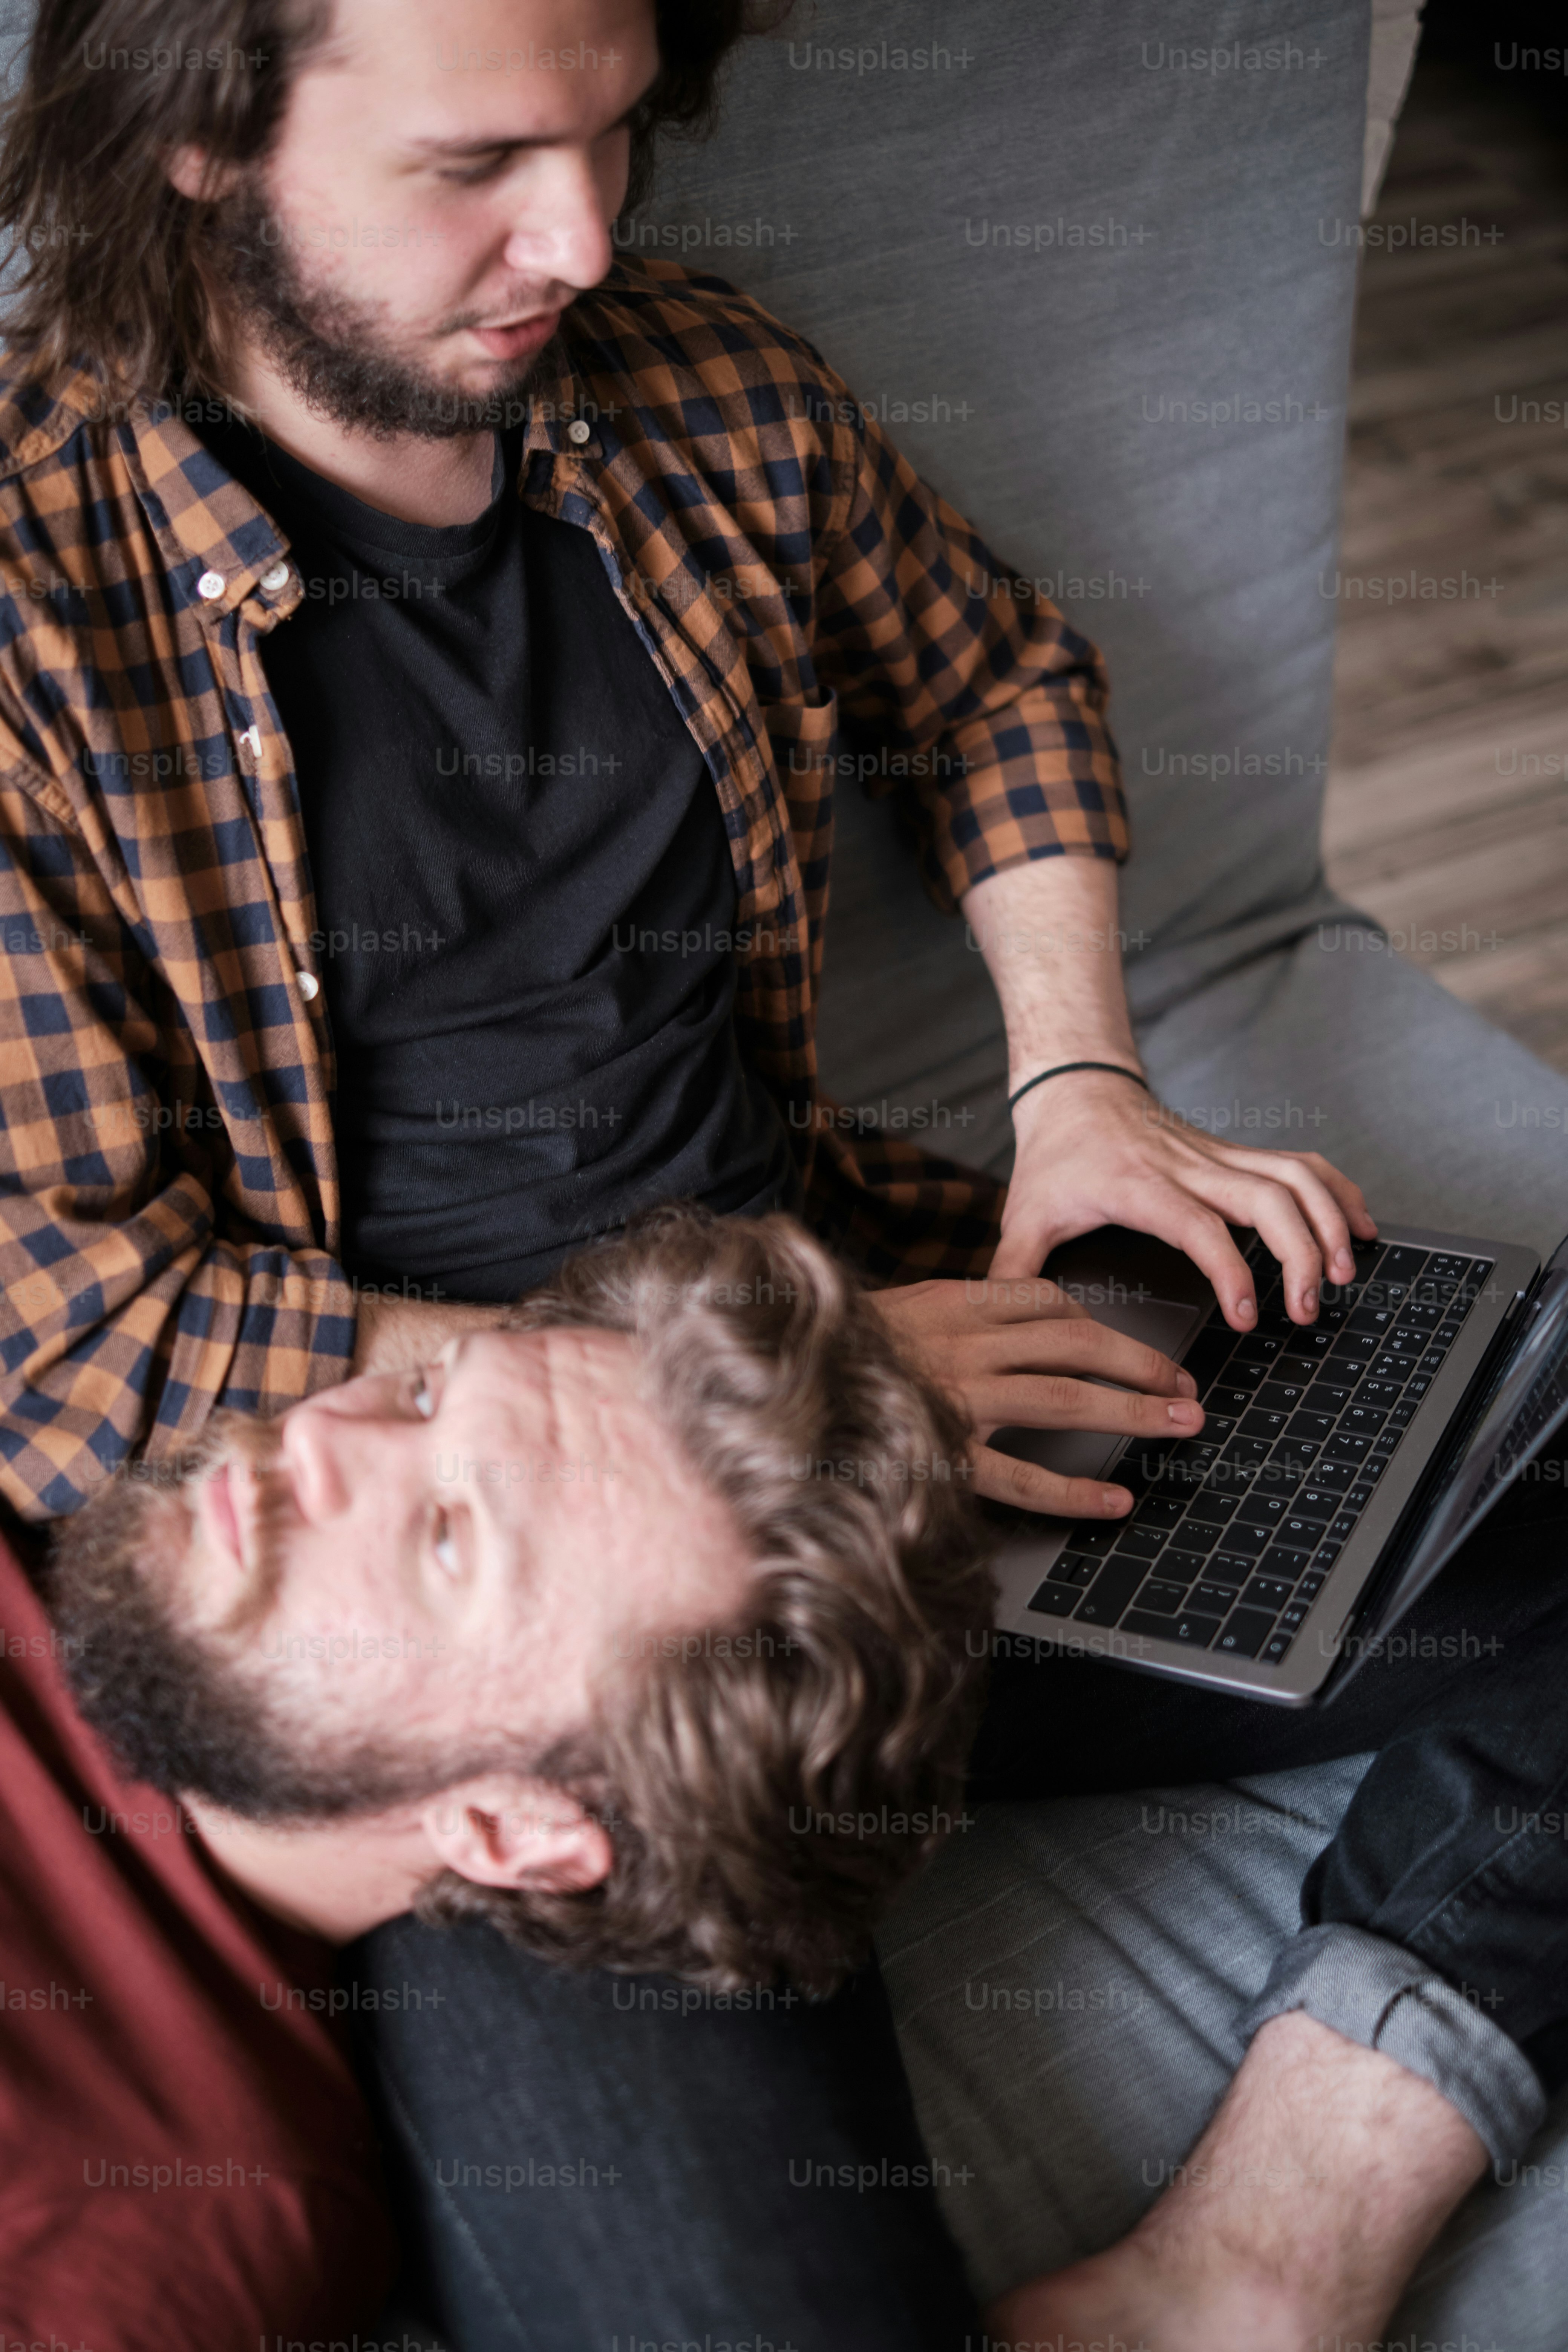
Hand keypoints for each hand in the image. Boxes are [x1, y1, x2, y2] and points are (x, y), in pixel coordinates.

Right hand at [867, 1275, 1203, 1517]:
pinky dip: (1075, 1489)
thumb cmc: (836, 1353)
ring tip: (1181, 1423)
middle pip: (1077, 1343)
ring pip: (1066, 1397)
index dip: (1101, 1322)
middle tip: (1188, 1385)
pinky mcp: (946, 1454)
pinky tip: (1116, 1499)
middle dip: (1143, 1362)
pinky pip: (1024, 1476)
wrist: (775, 1375)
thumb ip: (953, 1312)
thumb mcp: (897, 1311)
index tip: (1134, 1343)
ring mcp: (959, 1398)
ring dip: (1133, 1410)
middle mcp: (966, 1344)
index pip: (1047, 1301)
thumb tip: (1010, 1319)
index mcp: (954, 1303)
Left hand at [995, 1070, 1377, 1331]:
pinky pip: (1301, 1165)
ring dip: (1330, 1221)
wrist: (1075, 1090)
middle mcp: (1188, 1167)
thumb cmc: (1054, 1157)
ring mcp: (1218, 1157)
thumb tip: (995, 1319)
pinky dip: (1337, 1192)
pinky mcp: (1236, 1155)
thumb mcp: (1022, 1215)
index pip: (1199, 1225)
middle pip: (1266, 1199)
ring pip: (1293, 1177)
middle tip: (1307, 1308)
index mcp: (1139, 1186)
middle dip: (1300, 1253)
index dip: (1230, 1269)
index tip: (1245, 1315)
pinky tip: (1360, 1224)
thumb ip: (1012, 1273)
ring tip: (1345, 1272)